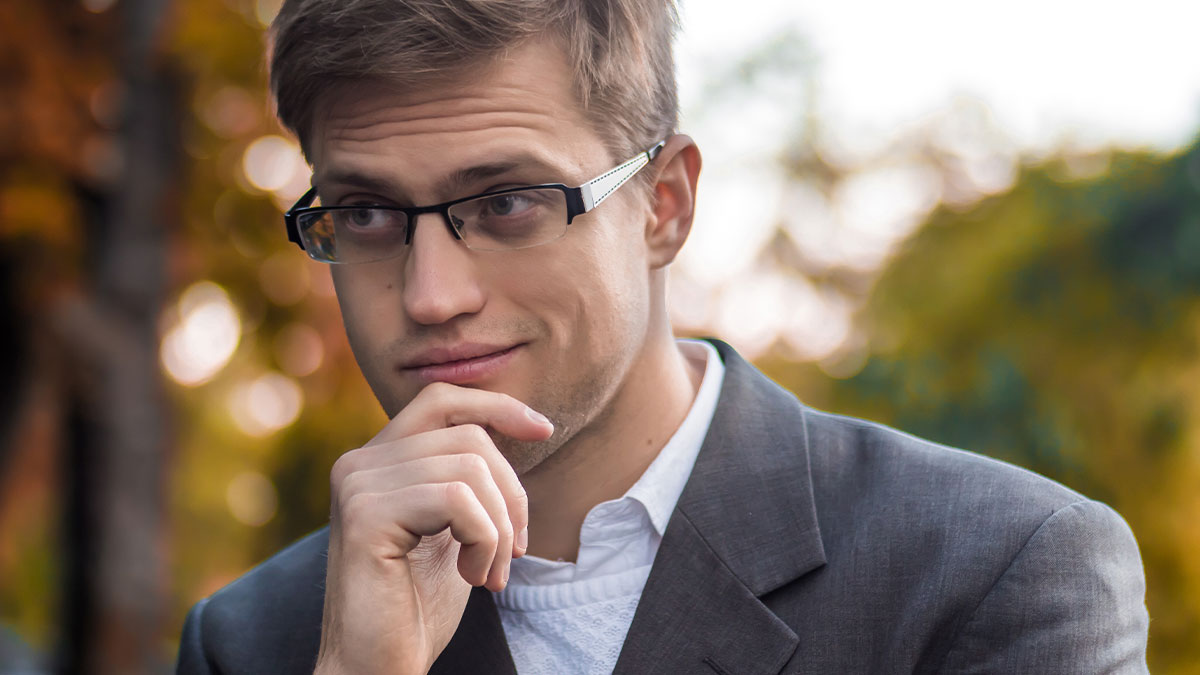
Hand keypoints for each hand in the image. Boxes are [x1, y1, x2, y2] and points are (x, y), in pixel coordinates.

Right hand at [313, 382, 553, 674]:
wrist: (377, 668)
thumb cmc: (417, 607)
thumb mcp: (452, 528)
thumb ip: (466, 479)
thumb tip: (521, 425)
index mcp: (376, 462)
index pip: (441, 400)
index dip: (497, 405)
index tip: (544, 430)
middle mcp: (358, 463)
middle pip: (469, 437)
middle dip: (511, 493)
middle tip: (515, 553)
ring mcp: (357, 485)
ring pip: (470, 468)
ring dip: (500, 528)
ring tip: (490, 572)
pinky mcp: (366, 516)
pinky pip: (458, 501)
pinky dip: (485, 540)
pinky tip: (474, 577)